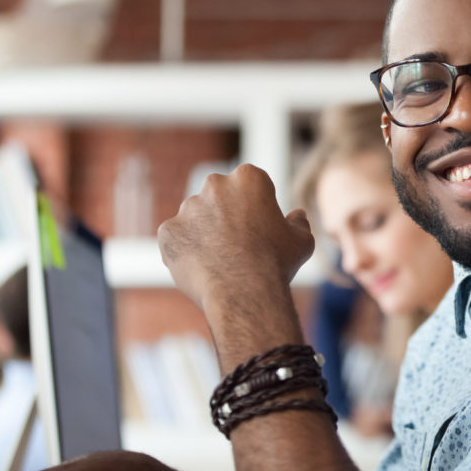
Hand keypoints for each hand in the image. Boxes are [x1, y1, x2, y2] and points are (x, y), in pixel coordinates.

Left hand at [158, 164, 314, 309]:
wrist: (244, 292)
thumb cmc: (277, 263)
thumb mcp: (301, 240)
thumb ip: (299, 222)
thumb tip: (297, 215)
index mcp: (249, 178)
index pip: (249, 185)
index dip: (256, 206)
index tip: (259, 226)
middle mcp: (215, 185)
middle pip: (219, 196)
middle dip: (226, 213)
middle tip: (238, 243)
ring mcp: (188, 207)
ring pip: (196, 217)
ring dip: (205, 232)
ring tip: (220, 261)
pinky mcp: (168, 231)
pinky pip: (177, 238)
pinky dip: (186, 250)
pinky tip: (202, 268)